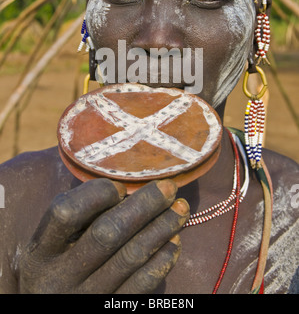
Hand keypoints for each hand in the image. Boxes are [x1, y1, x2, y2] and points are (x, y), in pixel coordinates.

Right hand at [19, 178, 188, 293]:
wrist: (56, 307)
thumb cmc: (57, 268)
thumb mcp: (51, 245)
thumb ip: (76, 216)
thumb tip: (124, 187)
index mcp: (39, 251)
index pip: (65, 213)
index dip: (95, 194)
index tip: (120, 187)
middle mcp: (58, 277)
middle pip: (106, 233)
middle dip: (143, 205)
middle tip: (169, 187)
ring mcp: (84, 298)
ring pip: (130, 256)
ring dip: (161, 228)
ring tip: (180, 208)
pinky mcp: (107, 312)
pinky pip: (142, 285)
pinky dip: (162, 259)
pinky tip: (175, 241)